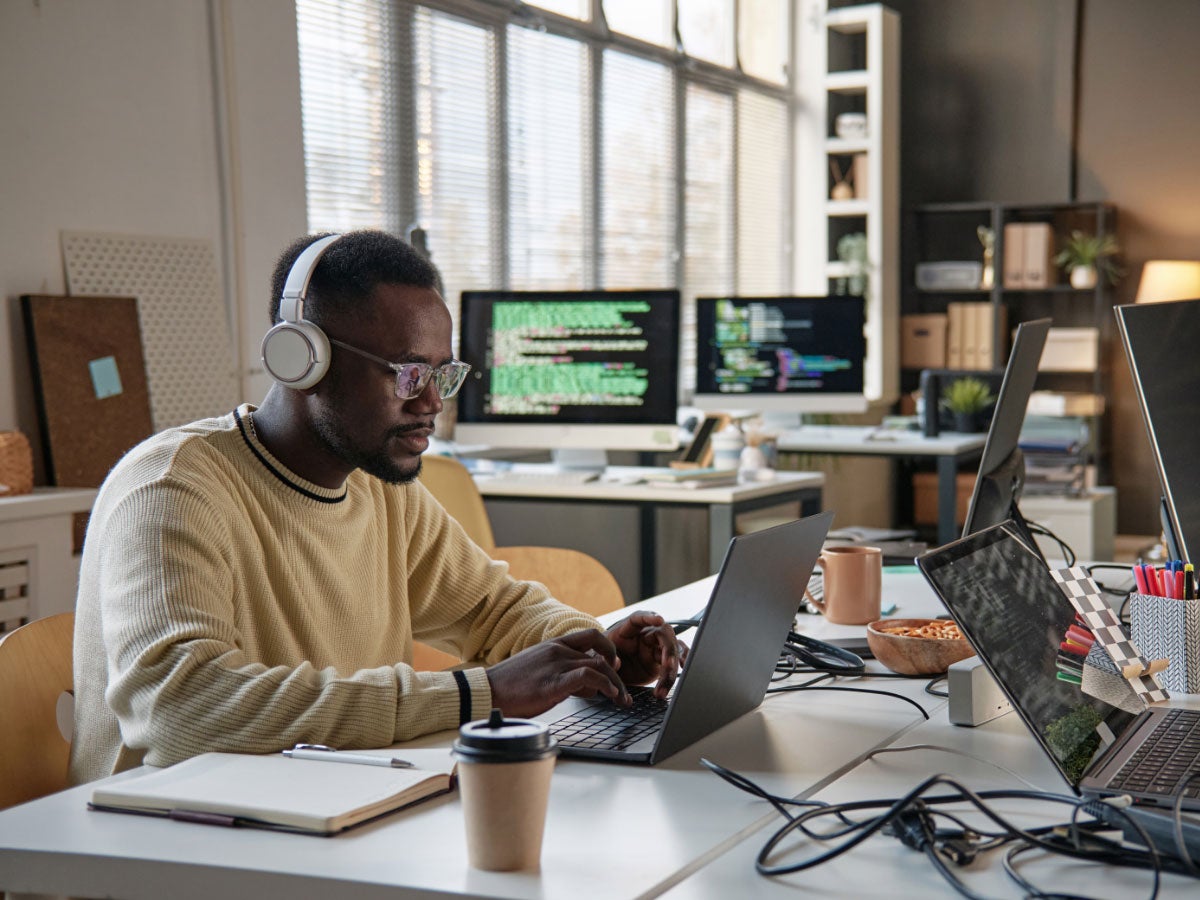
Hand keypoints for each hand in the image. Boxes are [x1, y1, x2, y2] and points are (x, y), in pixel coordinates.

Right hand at [486, 629, 629, 717]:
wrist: (488, 690)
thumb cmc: (511, 685)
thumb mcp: (541, 672)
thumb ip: (564, 673)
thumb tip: (587, 685)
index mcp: (555, 644)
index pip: (591, 636)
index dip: (609, 648)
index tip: (615, 665)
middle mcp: (559, 650)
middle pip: (601, 654)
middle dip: (617, 673)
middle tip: (624, 690)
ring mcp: (557, 664)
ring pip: (599, 665)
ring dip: (616, 684)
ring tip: (622, 700)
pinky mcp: (553, 682)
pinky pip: (588, 677)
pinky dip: (605, 685)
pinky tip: (610, 696)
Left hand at [606, 611, 688, 698]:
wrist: (607, 672)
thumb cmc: (602, 658)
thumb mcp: (599, 657)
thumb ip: (606, 659)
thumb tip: (616, 663)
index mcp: (627, 628)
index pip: (639, 618)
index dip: (649, 617)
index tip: (659, 619)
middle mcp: (644, 634)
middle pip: (663, 635)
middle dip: (667, 649)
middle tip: (667, 665)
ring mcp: (655, 647)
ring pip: (671, 651)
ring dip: (671, 668)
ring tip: (662, 688)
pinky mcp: (661, 660)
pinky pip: (676, 659)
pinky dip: (682, 665)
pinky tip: (684, 673)